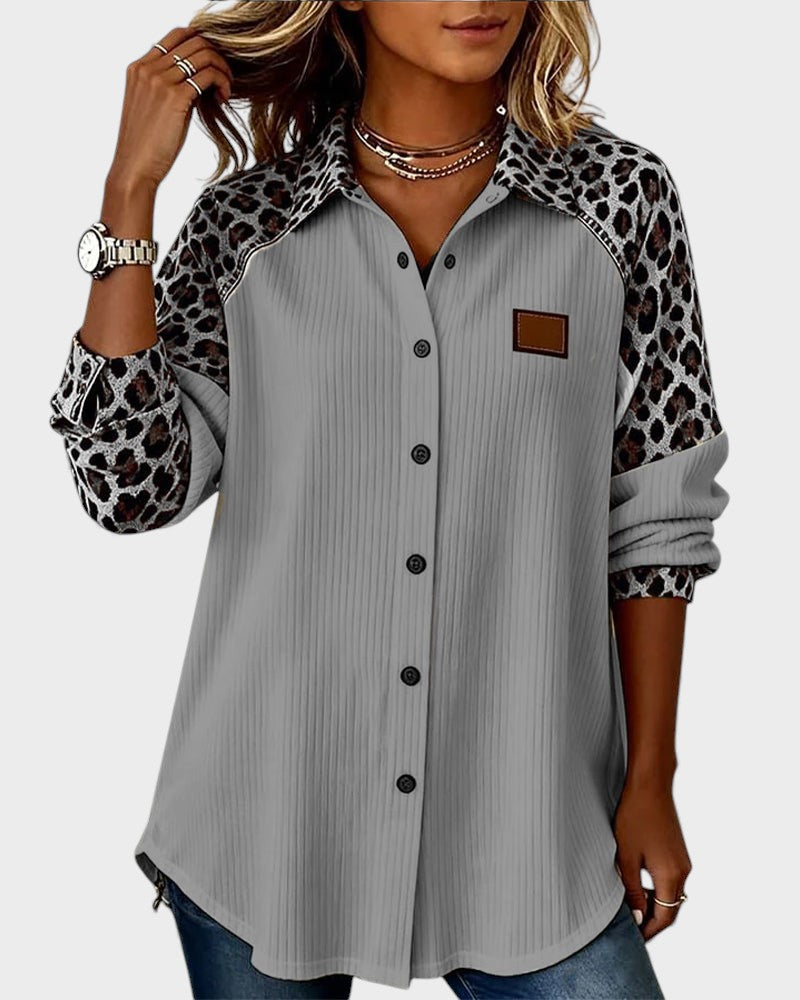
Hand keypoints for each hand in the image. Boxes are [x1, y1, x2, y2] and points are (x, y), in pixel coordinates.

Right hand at [108, 26, 233, 191]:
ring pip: (204, 56)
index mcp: (139, 67)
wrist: (135, 168)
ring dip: (223, 70)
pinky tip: (223, 99)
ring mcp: (160, 80)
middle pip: (194, 41)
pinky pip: (209, 75)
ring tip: (226, 91)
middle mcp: (148, 68)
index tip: (212, 66)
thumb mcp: (152, 108)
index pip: (177, 35)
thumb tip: (196, 80)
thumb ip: (167, 87)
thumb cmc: (146, 145)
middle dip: (217, 57)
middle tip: (225, 79)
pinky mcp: (175, 97)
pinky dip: (222, 83)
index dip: (201, 45)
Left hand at [612, 779, 691, 940]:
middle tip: (630, 927)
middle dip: (652, 920)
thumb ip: (632, 890)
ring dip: (653, 904)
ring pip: (671, 894)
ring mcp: (682, 860)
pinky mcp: (677, 851)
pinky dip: (656, 889)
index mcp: (672, 876)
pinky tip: (638, 884)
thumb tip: (638, 917)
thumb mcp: (626, 856)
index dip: (649, 931)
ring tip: (630, 906)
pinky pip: (670, 880)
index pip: (664, 917)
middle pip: (670, 908)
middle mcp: (683, 871)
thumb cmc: (634, 816)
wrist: (650, 784)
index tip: (633, 938)